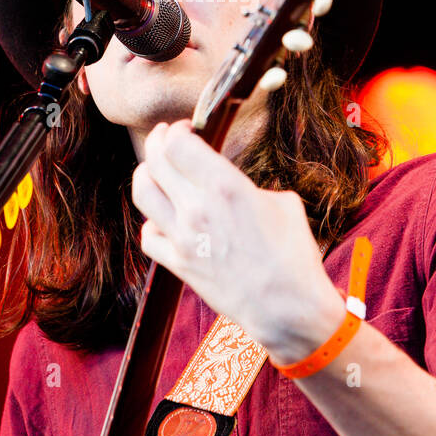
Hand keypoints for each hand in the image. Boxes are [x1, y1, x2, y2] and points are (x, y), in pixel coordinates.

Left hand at [131, 120, 344, 361]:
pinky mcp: (178, 264)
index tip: (185, 129)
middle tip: (165, 138)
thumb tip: (228, 181)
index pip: (178, 144)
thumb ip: (245, 185)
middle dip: (158, 141)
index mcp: (225, 186)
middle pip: (155, 160)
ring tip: (155, 170)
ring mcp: (183, 237)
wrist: (286, 306)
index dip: (177, 131)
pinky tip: (165, 219)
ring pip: (142, 192)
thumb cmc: (293, 254)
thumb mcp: (282, 202)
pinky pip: (149, 235)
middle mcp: (197, 208)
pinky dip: (153, 222)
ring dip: (146, 174)